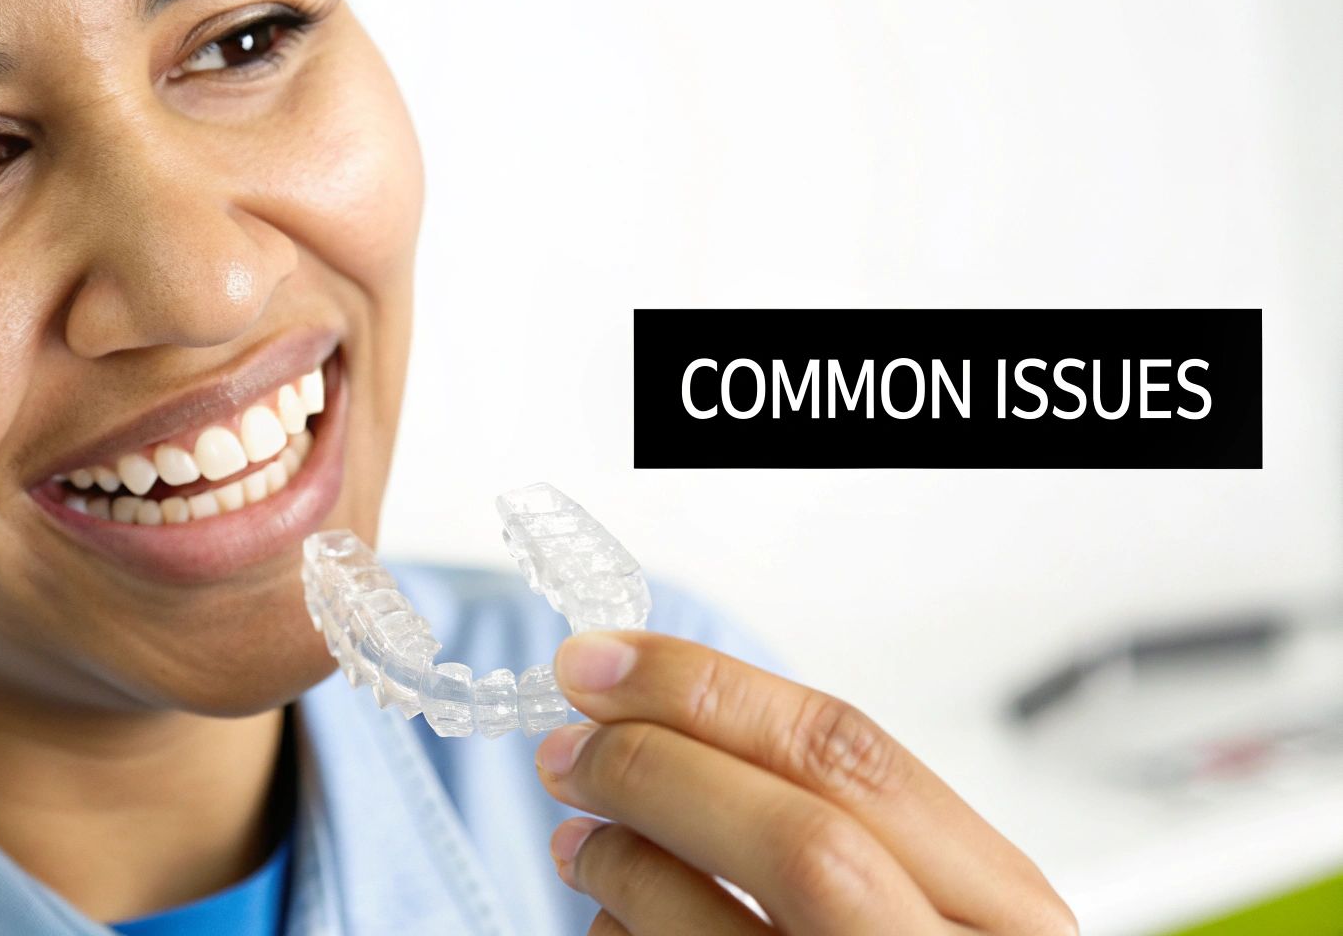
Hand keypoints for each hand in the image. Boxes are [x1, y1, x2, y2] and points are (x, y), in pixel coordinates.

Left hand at [533, 631, 1075, 934]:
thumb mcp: (913, 889)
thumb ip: (822, 808)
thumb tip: (641, 707)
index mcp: (1004, 907)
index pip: (851, 758)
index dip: (706, 691)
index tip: (600, 661)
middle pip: (796, 841)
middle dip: (657, 773)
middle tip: (565, 750)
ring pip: (715, 927)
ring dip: (620, 864)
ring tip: (578, 842)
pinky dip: (623, 934)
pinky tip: (613, 920)